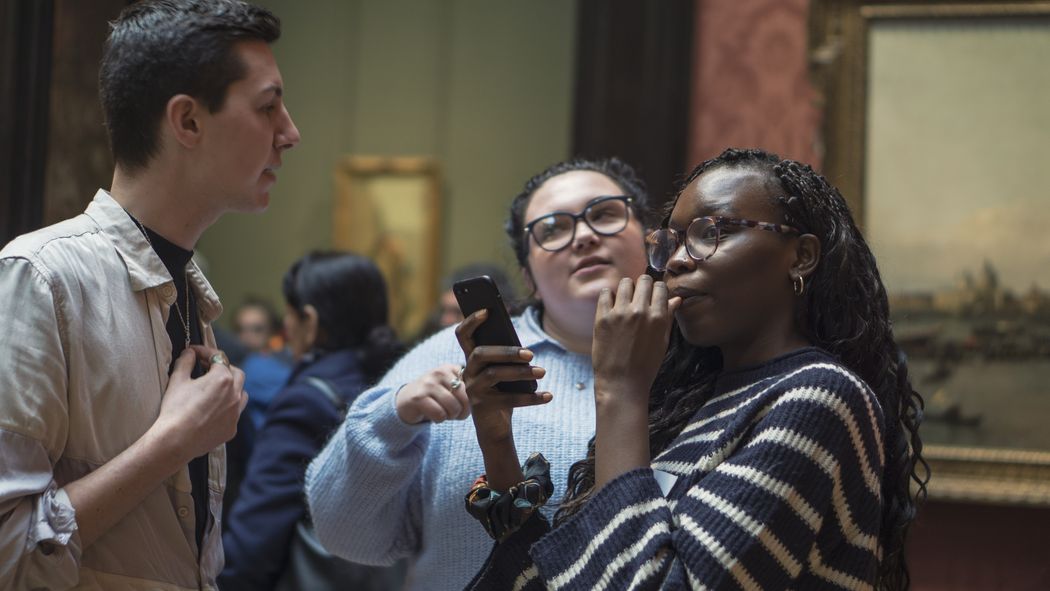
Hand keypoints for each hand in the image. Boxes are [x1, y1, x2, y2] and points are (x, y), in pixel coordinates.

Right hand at [152, 347, 247, 461]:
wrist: (176, 441)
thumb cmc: (175, 409)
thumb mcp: (177, 380)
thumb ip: (185, 362)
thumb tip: (190, 352)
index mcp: (223, 379)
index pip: (218, 358)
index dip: (205, 352)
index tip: (194, 352)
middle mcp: (235, 394)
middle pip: (236, 373)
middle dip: (224, 368)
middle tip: (208, 368)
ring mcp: (236, 413)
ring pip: (242, 394)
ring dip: (232, 388)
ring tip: (216, 389)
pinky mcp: (232, 429)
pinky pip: (234, 414)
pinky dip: (228, 408)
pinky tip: (214, 410)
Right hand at [395, 364, 470, 423]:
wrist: (407, 400)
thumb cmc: (437, 396)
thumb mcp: (452, 388)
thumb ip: (467, 389)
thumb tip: (481, 399)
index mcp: (451, 368)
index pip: (473, 387)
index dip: (472, 402)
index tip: (463, 405)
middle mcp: (440, 372)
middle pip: (465, 398)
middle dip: (463, 411)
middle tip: (456, 414)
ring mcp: (428, 383)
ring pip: (453, 408)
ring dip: (450, 416)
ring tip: (444, 414)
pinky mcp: (418, 397)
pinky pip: (439, 415)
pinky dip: (439, 420)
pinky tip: (434, 416)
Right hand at [455, 309, 550, 489]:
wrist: (494, 427)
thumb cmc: (502, 393)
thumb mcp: (503, 372)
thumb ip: (506, 359)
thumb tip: (526, 351)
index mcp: (472, 360)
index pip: (463, 335)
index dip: (471, 321)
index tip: (487, 310)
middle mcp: (468, 372)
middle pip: (481, 354)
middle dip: (506, 351)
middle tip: (530, 354)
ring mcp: (473, 390)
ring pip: (494, 374)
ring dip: (521, 372)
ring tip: (542, 372)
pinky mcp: (483, 407)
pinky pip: (508, 399)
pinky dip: (531, 397)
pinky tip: (548, 396)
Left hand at [592, 275, 680, 409]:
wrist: (621, 383)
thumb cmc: (645, 365)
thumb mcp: (663, 342)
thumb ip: (668, 318)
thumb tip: (676, 299)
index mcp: (658, 317)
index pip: (660, 287)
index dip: (657, 290)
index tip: (653, 296)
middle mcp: (640, 311)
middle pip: (643, 281)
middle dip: (643, 286)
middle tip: (639, 297)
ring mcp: (620, 313)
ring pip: (625, 283)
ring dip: (626, 289)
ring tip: (625, 301)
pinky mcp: (603, 318)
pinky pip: (606, 293)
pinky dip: (609, 296)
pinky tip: (612, 306)